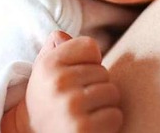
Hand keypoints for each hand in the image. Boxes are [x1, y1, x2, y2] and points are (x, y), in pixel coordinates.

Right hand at [3, 31, 122, 132]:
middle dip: (96, 85)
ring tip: (85, 111)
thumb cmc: (47, 99)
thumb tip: (61, 35)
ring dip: (104, 104)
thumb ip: (55, 48)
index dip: (89, 61)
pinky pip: (115, 115)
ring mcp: (71, 106)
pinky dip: (108, 122)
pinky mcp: (83, 128)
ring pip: (112, 92)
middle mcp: (58, 83)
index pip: (90, 46)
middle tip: (79, 99)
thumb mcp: (44, 71)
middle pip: (103, 71)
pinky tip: (91, 125)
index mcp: (48, 64)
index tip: (77, 76)